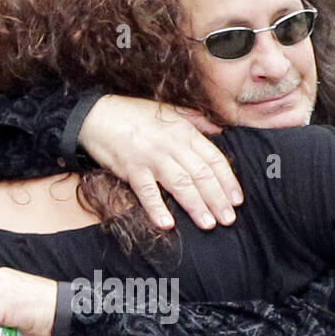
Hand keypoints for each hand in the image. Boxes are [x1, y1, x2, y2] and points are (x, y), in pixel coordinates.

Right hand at [79, 95, 241, 229]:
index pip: (214, 158)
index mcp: (184, 131)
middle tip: (229, 219)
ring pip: (181, 184)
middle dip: (217, 198)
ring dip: (196, 205)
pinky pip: (147, 192)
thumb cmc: (134, 114)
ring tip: (208, 224)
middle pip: (201, 174)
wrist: (97, 115)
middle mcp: (172, 145)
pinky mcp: (132, 169)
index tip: (237, 199)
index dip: (228, 180)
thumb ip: (196, 121)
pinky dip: (157, 208)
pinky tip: (167, 224)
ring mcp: (152, 157)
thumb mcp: (169, 111)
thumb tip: (219, 130)